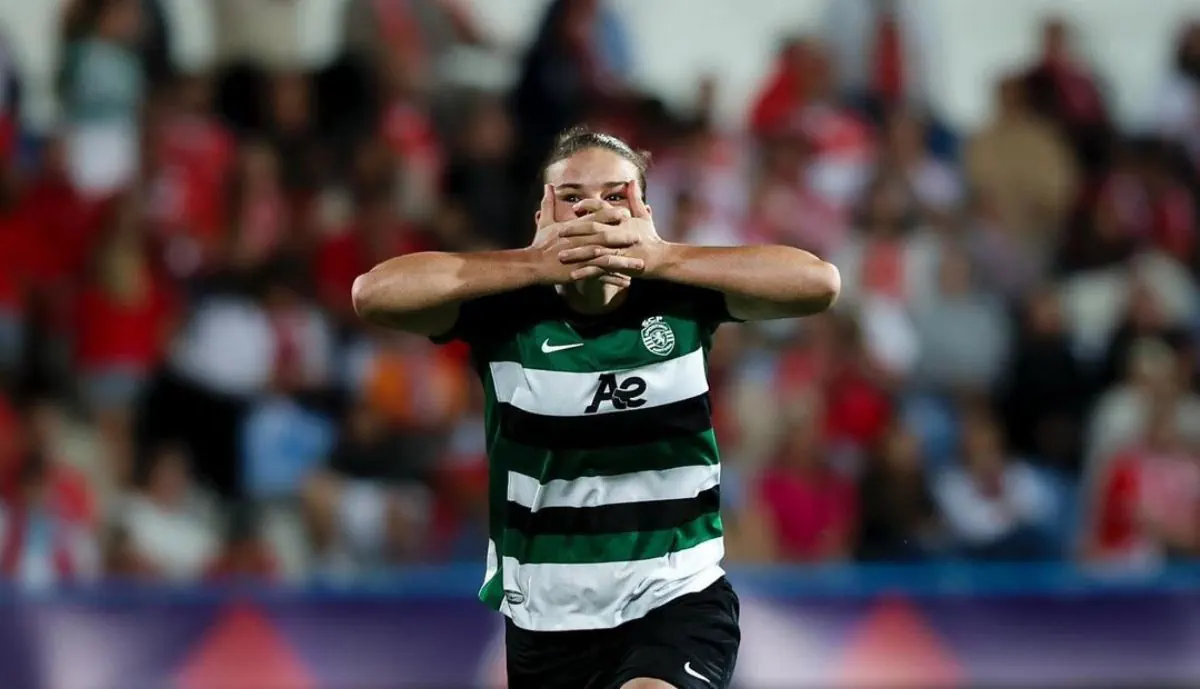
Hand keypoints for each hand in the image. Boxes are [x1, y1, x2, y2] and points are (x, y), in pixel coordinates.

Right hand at [530, 185, 644, 285]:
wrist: (533, 265)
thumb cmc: (540, 244)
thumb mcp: (544, 222)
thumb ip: (549, 202)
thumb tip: (548, 185)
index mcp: (575, 229)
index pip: (596, 218)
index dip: (612, 215)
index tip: (627, 212)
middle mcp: (580, 241)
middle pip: (605, 237)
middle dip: (623, 236)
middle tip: (639, 236)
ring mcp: (581, 257)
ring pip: (606, 257)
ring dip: (624, 261)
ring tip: (639, 263)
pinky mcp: (580, 271)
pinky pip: (600, 275)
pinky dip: (614, 279)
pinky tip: (627, 282)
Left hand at [556, 180, 668, 280]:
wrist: (662, 259)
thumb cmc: (650, 237)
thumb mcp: (643, 216)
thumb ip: (634, 198)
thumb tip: (631, 181)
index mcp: (622, 219)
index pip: (602, 208)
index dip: (587, 206)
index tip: (574, 208)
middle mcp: (619, 232)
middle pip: (593, 228)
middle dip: (575, 229)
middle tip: (559, 232)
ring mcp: (619, 249)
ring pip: (593, 249)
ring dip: (576, 253)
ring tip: (561, 256)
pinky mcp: (620, 264)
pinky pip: (600, 268)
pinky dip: (587, 272)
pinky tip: (574, 275)